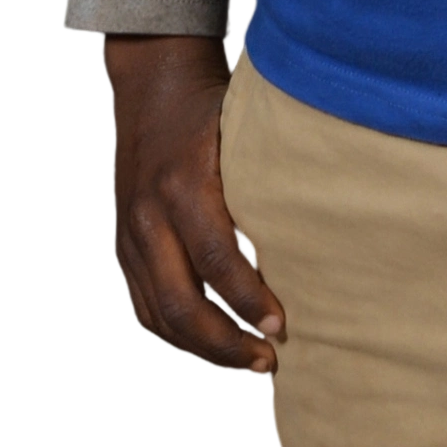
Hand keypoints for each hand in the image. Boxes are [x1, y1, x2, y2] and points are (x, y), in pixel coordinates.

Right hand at [102, 34, 285, 377]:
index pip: (217, 260)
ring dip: (203, 347)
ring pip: (159, 314)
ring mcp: (128, 234)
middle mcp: (148, 215)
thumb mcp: (244, 135)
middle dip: (226, 342)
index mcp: (183, 186)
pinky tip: (211, 346)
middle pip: (181, 302)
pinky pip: (144, 305)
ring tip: (249, 362)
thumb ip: (269, 183)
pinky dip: (176, 334)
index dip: (250, 300)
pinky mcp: (122, 246)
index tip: (283, 326)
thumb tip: (324, 237)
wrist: (154, 84)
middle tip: (269, 360)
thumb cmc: (214, 110)